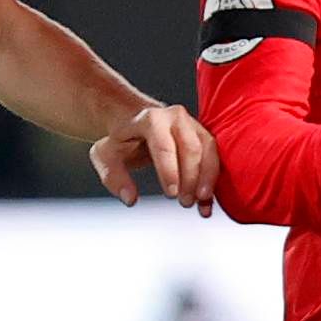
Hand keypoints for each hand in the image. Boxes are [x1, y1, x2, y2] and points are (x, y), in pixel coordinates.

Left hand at [89, 103, 218, 212]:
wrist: (134, 119)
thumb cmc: (120, 139)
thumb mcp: (105, 155)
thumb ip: (114, 177)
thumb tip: (130, 198)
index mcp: (150, 119)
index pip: (163, 145)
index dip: (169, 170)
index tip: (171, 194)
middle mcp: (175, 117)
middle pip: (191, 148)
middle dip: (191, 178)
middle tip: (184, 202)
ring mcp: (192, 125)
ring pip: (208, 150)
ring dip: (208, 178)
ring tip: (201, 203)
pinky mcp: (203, 136)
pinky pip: (215, 157)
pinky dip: (213, 181)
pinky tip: (207, 203)